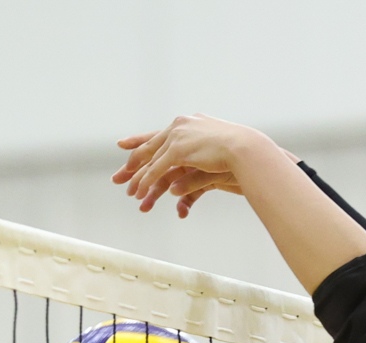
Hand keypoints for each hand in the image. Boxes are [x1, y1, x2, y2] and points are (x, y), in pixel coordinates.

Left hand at [113, 115, 272, 215]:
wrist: (248, 149)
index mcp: (189, 124)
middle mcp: (181, 127)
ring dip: (139, 179)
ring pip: (151, 160)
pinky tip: (140, 193)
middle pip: (149, 147)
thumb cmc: (238, 156)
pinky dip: (147, 182)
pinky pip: (157, 169)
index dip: (139, 140)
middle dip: (131, 164)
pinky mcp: (179, 150)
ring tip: (131, 194)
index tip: (122, 144)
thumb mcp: (211, 162)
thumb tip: (175, 191)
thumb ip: (192, 174)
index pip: (158, 134)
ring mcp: (179, 137)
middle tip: (117, 178)